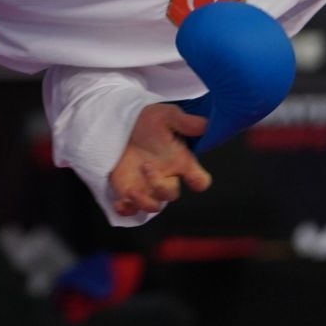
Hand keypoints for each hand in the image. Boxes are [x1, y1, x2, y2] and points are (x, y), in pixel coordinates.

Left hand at [107, 104, 211, 218]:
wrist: (120, 122)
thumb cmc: (147, 120)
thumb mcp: (165, 115)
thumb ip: (185, 121)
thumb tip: (206, 124)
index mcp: (180, 162)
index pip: (199, 180)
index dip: (198, 182)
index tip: (190, 177)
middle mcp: (166, 177)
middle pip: (171, 195)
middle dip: (160, 186)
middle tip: (146, 166)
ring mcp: (148, 186)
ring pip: (153, 206)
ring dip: (144, 203)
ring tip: (131, 191)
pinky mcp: (128, 189)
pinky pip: (130, 208)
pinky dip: (126, 210)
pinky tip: (120, 203)